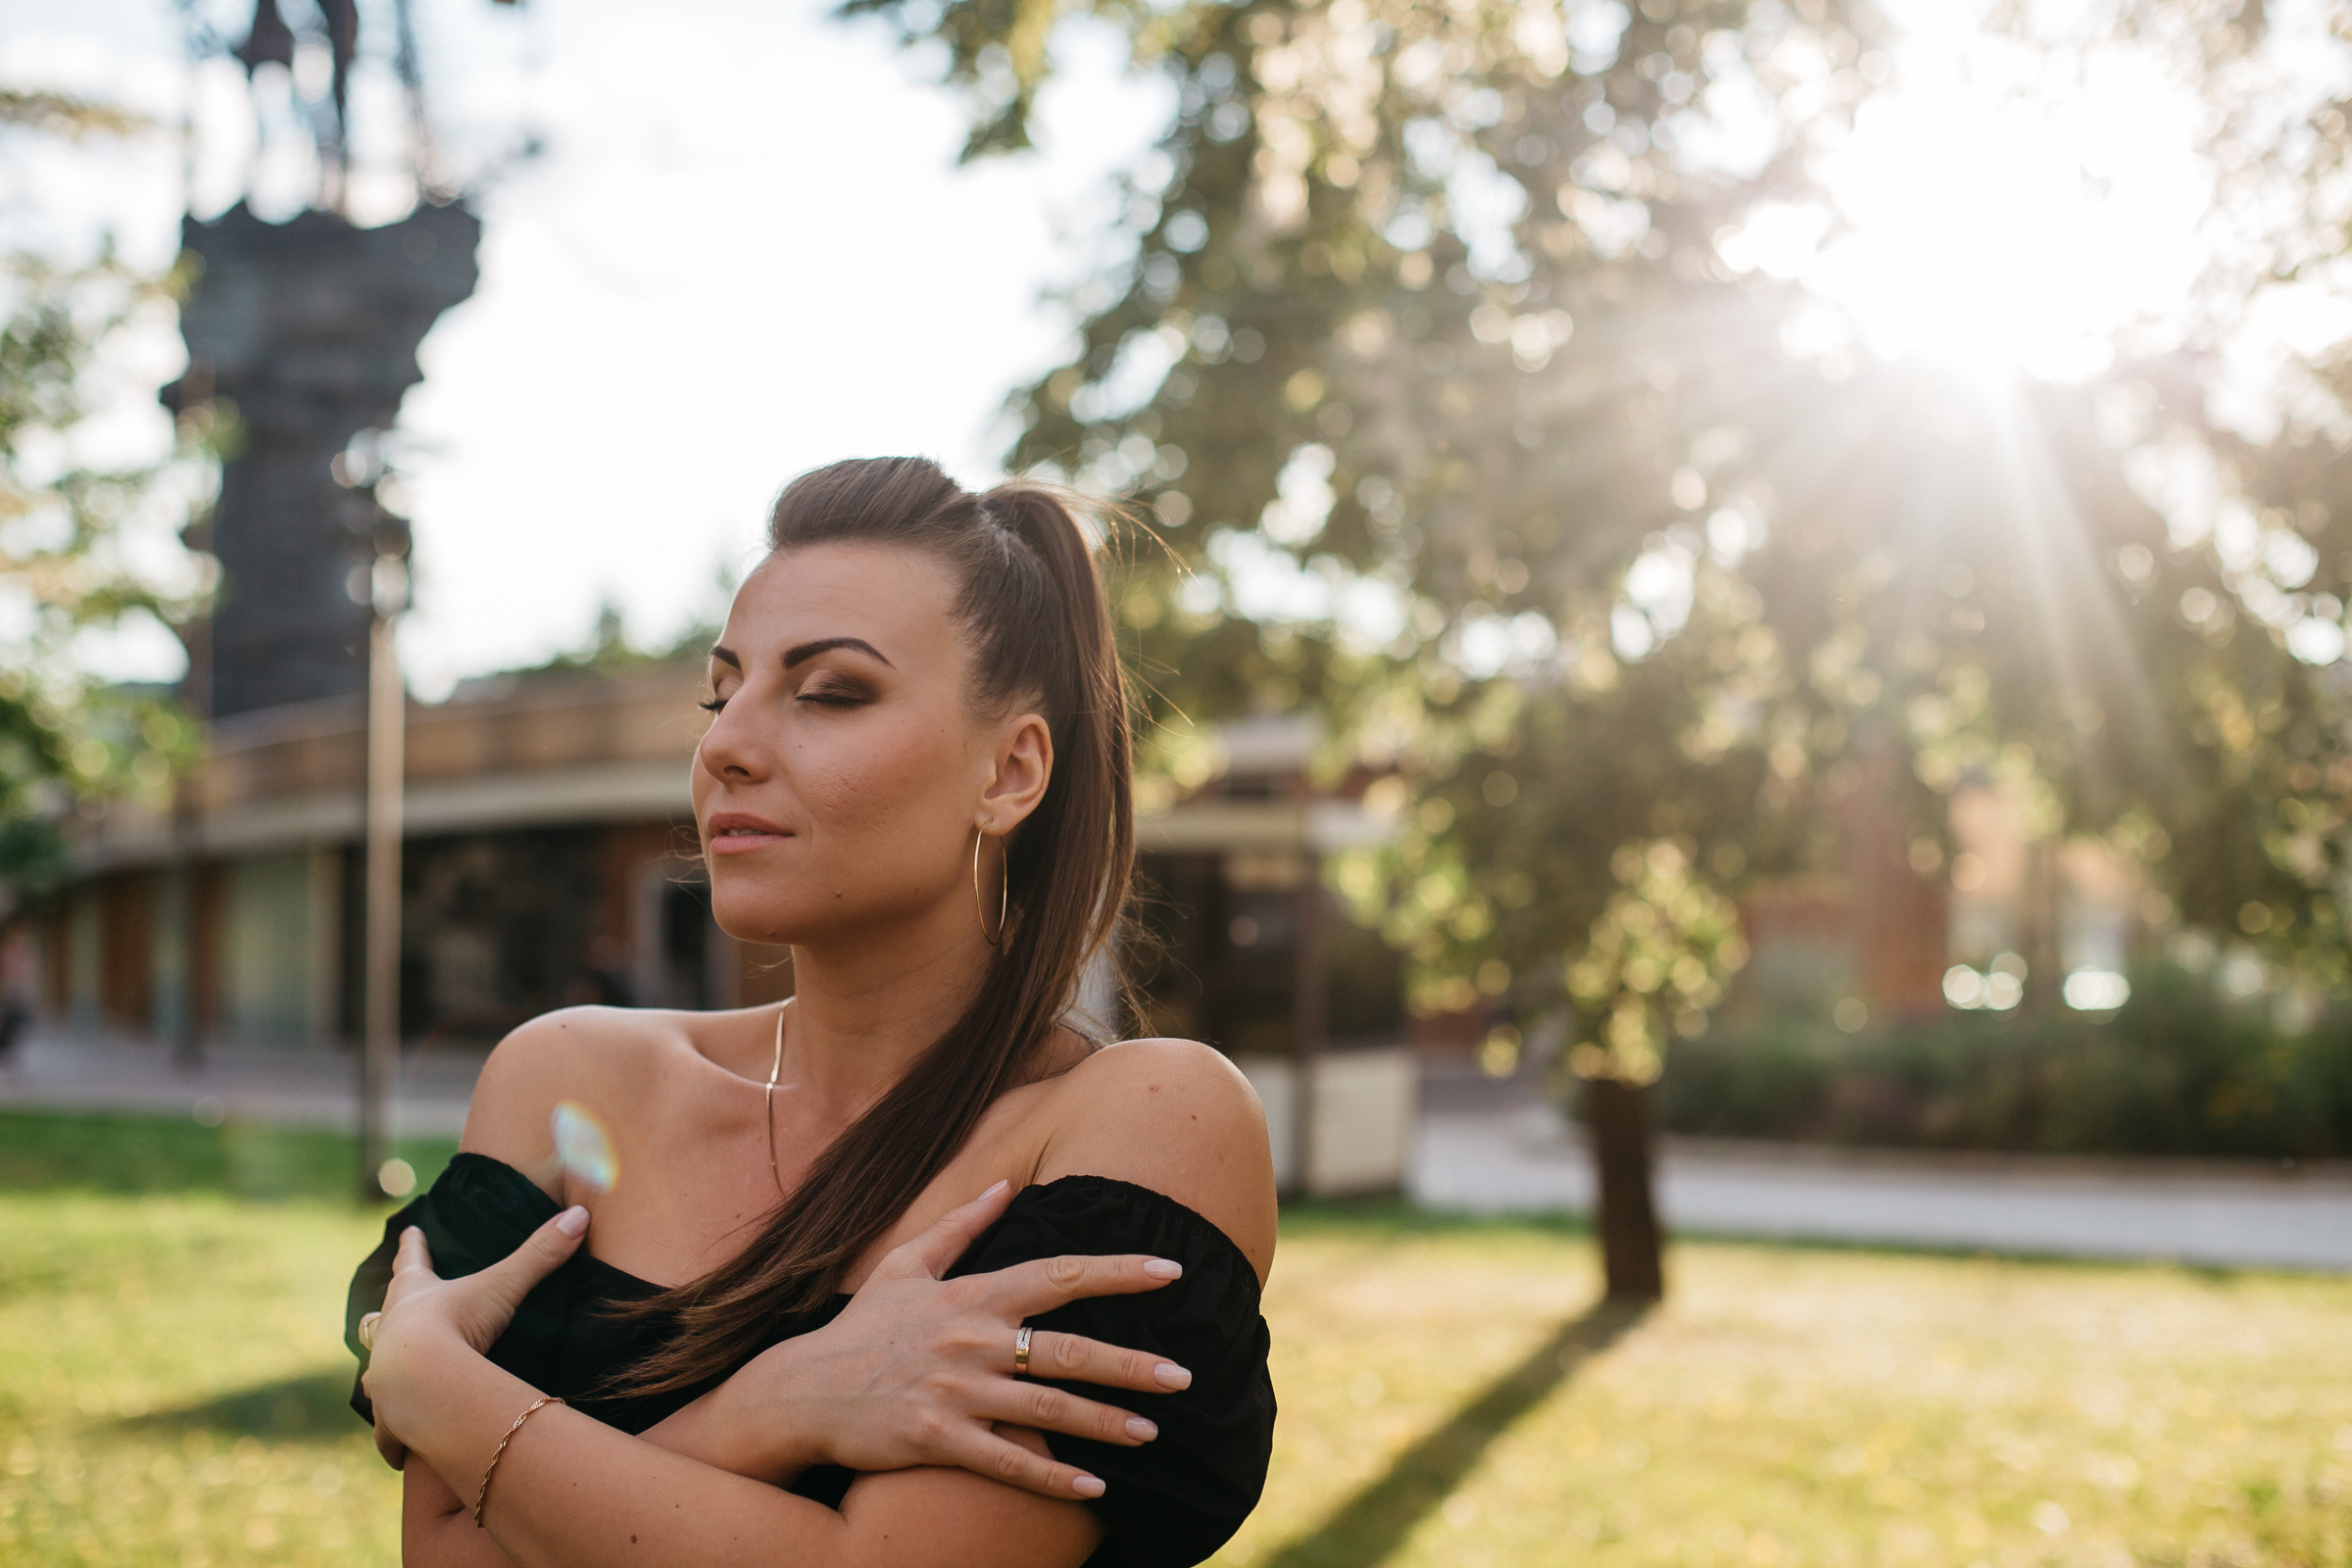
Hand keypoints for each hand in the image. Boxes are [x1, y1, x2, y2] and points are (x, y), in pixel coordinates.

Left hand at [360, 1208, 590, 1465]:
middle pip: (378, 1318)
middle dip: (382, 1316)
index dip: (413, 1245)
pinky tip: (396, 1450)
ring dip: (379, 1377)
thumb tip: (579, 1214)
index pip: (412, 1261)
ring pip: (373, 1375)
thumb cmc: (453, 1326)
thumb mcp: (501, 1286)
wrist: (419, 1380)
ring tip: (382, 1385)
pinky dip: (392, 1437)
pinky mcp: (388, 1417)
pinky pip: (387, 1430)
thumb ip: (540, 1253)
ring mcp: (383, 1377)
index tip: (409, 1231)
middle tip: (376, 1315)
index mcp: (414, 1296)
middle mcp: (389, 1333)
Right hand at [710, 1181, 1192, 1499]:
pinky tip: (1094, 1489)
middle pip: (1067, 1347)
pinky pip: (1006, 1460)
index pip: (1058, 1274)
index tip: (1172, 1270)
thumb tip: (1006, 1183)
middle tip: (1185, 1375)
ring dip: (1105, 1422)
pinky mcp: (936, 1439)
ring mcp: (955, 1391)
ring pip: (1046, 1407)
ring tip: (1154, 1432)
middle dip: (1131, 1362)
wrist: (798, 1390)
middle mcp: (971, 1339)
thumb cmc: (860, 1327)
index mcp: (972, 1295)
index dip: (1118, 1270)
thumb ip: (960, 1224)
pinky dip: (1051, 1476)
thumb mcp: (904, 1264)